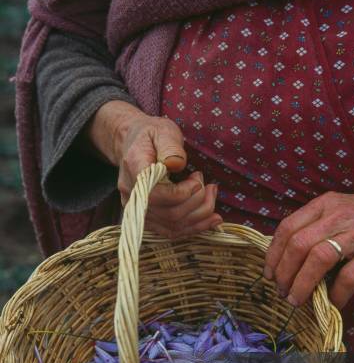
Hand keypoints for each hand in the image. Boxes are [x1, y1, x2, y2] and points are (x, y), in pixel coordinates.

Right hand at [86, 100, 221, 237]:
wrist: (133, 144)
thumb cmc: (151, 135)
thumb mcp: (163, 131)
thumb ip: (170, 146)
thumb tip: (177, 164)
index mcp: (134, 170)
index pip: (155, 195)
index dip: (181, 194)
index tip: (198, 179)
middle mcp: (132, 196)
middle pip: (168, 213)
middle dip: (197, 201)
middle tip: (209, 184)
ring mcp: (138, 211)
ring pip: (173, 226)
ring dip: (200, 214)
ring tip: (212, 194)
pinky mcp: (148, 220)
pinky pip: (172, 232)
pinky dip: (195, 227)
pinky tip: (212, 218)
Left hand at [264, 182, 353, 308]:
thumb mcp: (339, 211)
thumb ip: (315, 228)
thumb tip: (287, 261)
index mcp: (325, 205)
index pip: (287, 227)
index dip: (273, 255)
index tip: (269, 274)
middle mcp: (338, 215)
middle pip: (298, 244)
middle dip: (284, 273)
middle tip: (282, 292)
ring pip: (318, 258)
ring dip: (302, 284)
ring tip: (297, 300)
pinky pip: (349, 276)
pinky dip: (337, 294)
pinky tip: (333, 302)